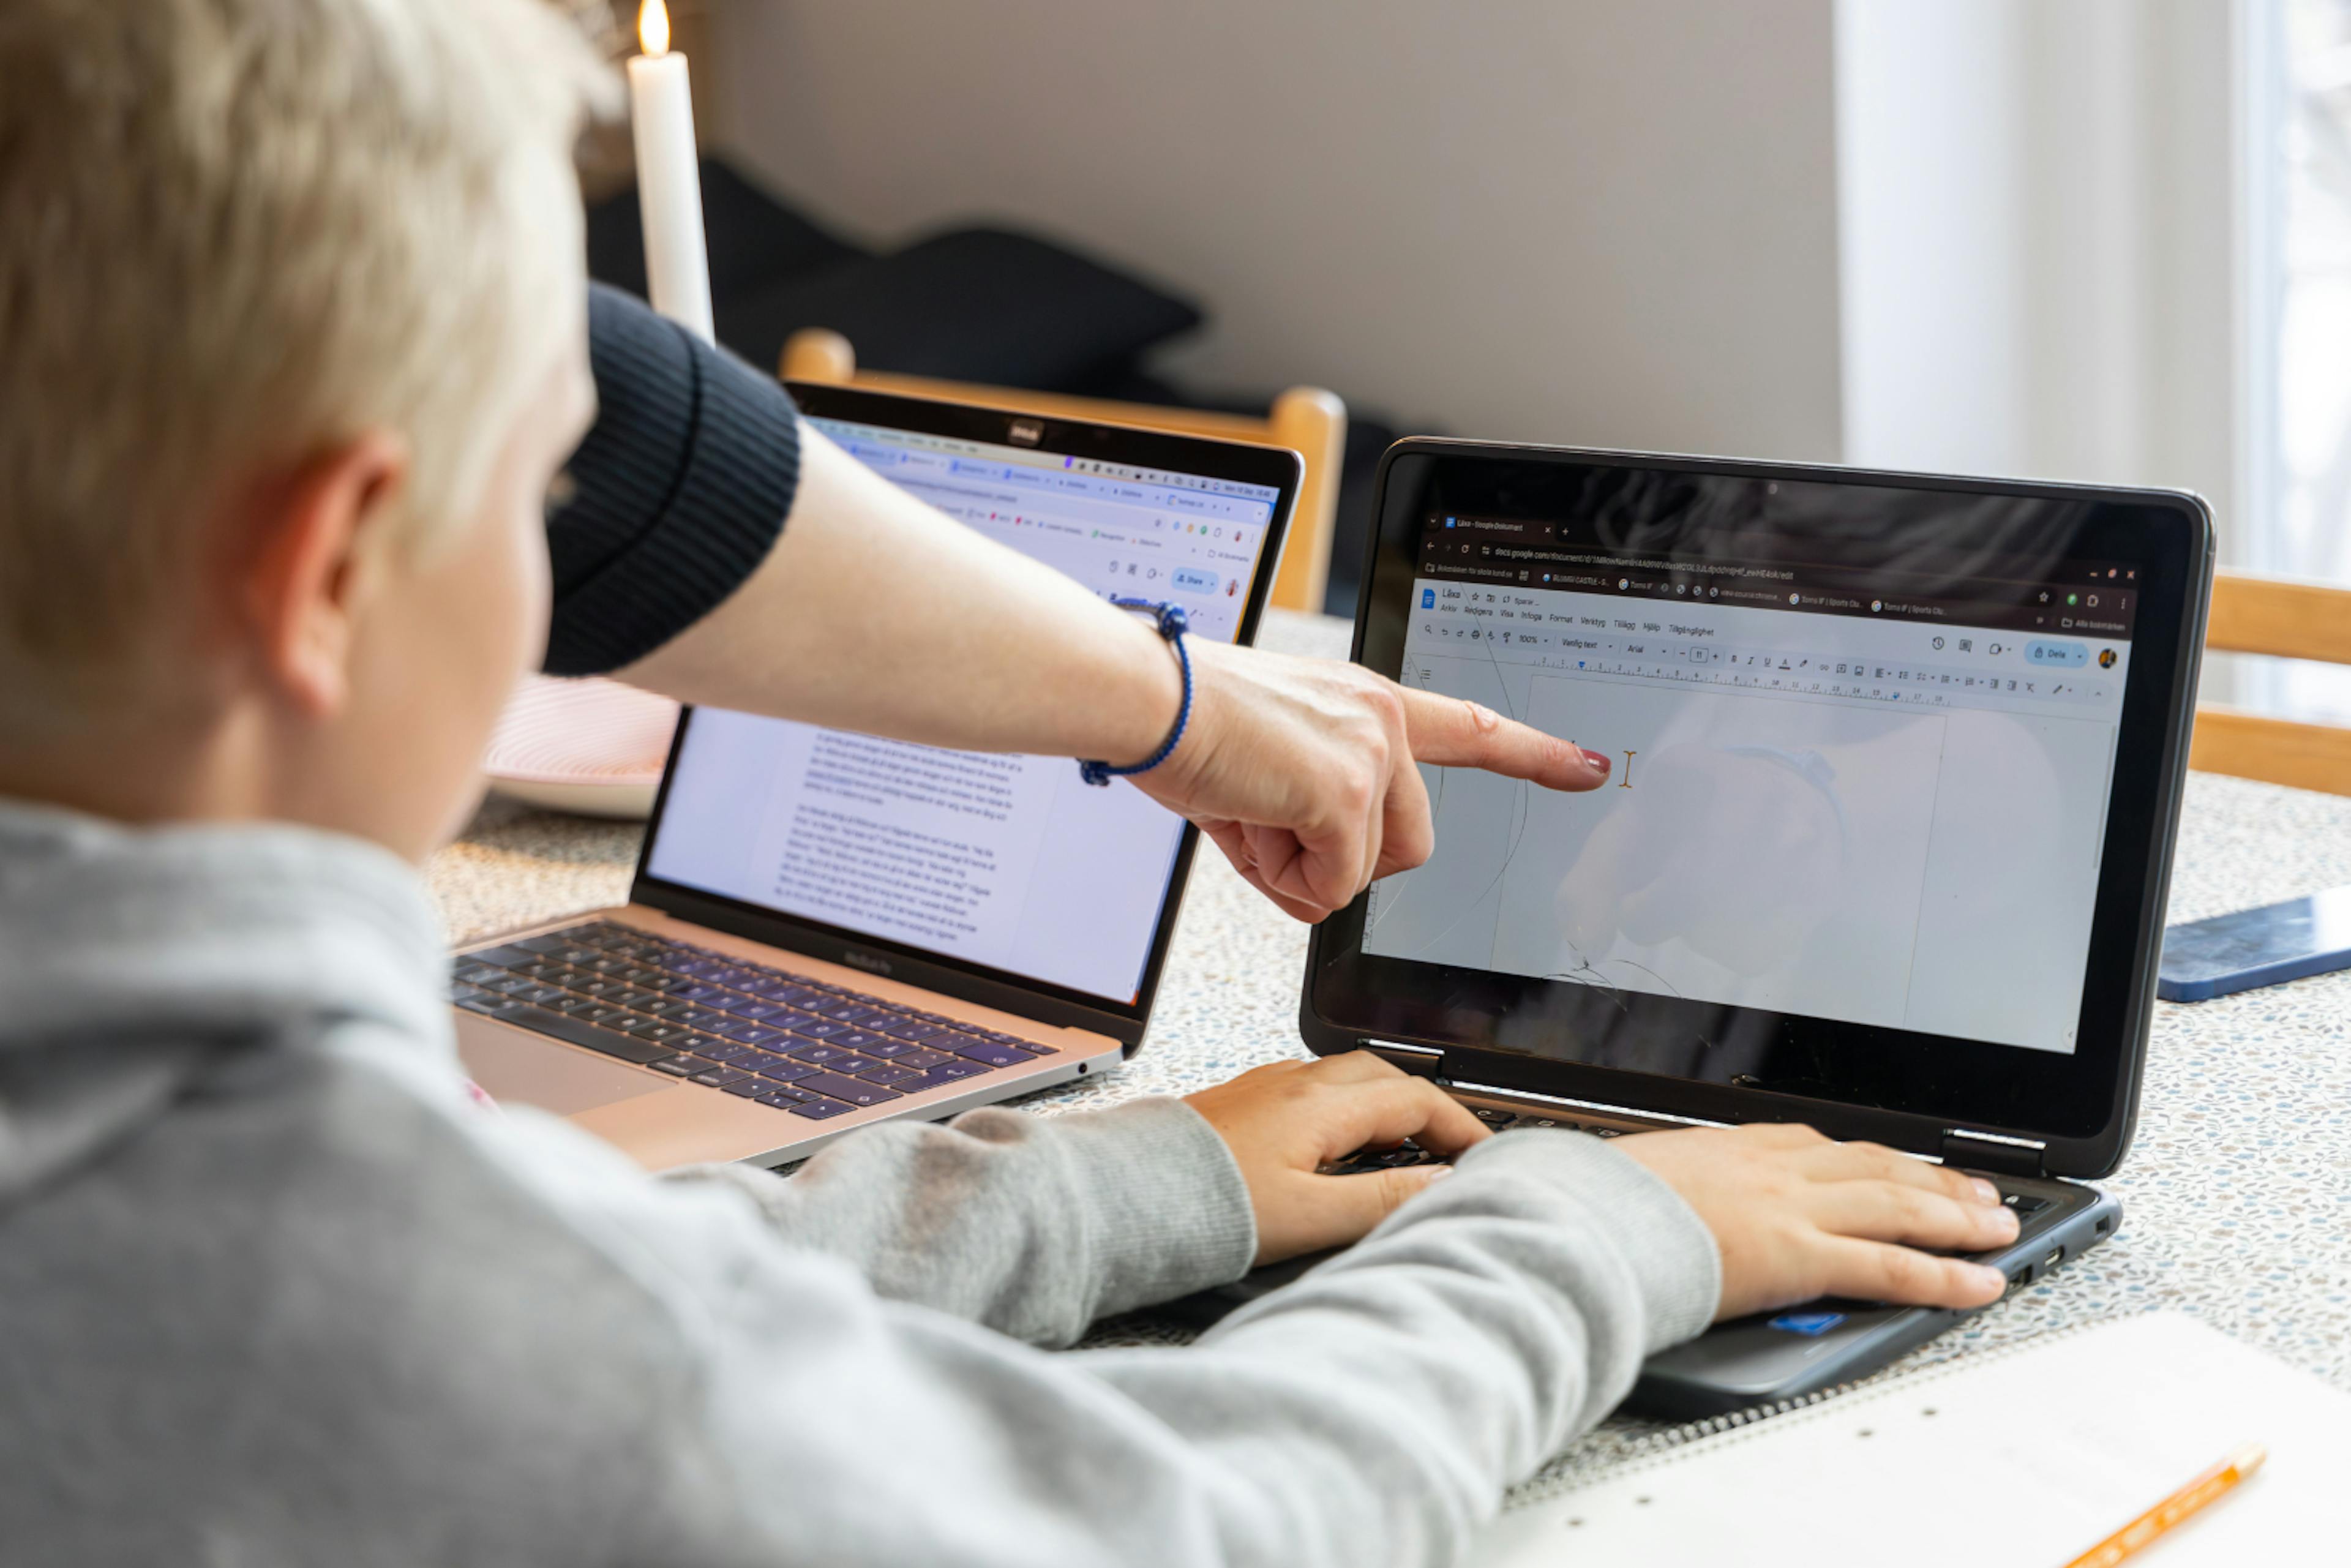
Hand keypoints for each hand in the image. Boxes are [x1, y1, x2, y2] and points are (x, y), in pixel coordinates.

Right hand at [1135, 639, 1611, 921]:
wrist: (1147, 700)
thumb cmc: (1182, 722)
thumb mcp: (1265, 762)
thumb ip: (1312, 808)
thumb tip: (1317, 876)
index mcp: (1364, 702)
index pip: (1467, 729)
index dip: (1530, 753)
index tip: (1584, 765)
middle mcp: (1380, 719)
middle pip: (1409, 845)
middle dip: (1342, 863)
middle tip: (1273, 833)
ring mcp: (1371, 755)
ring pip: (1367, 870)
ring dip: (1302, 869)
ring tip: (1248, 814)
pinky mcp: (1347, 793)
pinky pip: (1334, 886)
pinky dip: (1283, 880)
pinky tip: (1246, 824)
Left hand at [1184, 1051, 1490, 1264]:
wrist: (1123, 1198)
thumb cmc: (1205, 1207)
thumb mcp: (1309, 1216)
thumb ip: (1380, 1200)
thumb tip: (1440, 1185)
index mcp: (1319, 1104)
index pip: (1415, 1099)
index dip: (1460, 1126)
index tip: (1486, 1155)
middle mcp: (1292, 1083)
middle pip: (1383, 1076)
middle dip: (1426, 1107)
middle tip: (1451, 1149)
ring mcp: (1262, 1088)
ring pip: (1343, 1079)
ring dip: (1383, 1104)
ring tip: (1402, 1149)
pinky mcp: (1238, 1103)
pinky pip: (1308, 1090)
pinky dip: (1342, 1110)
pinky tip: (1334, 1144)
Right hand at [1614, 1123, 2018, 1317]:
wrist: (1580, 1220)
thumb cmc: (1586, 1202)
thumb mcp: (1620, 1173)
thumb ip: (1651, 1183)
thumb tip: (1611, 1185)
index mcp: (1728, 1145)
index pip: (1818, 1144)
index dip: (1870, 1156)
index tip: (1895, 1162)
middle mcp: (1771, 1167)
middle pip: (1874, 1166)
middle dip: (1933, 1179)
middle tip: (1977, 1192)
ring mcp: (1791, 1209)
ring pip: (1897, 1206)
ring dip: (1956, 1217)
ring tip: (1999, 1229)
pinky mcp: (1800, 1257)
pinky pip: (1889, 1267)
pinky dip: (1943, 1275)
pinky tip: (1980, 1284)